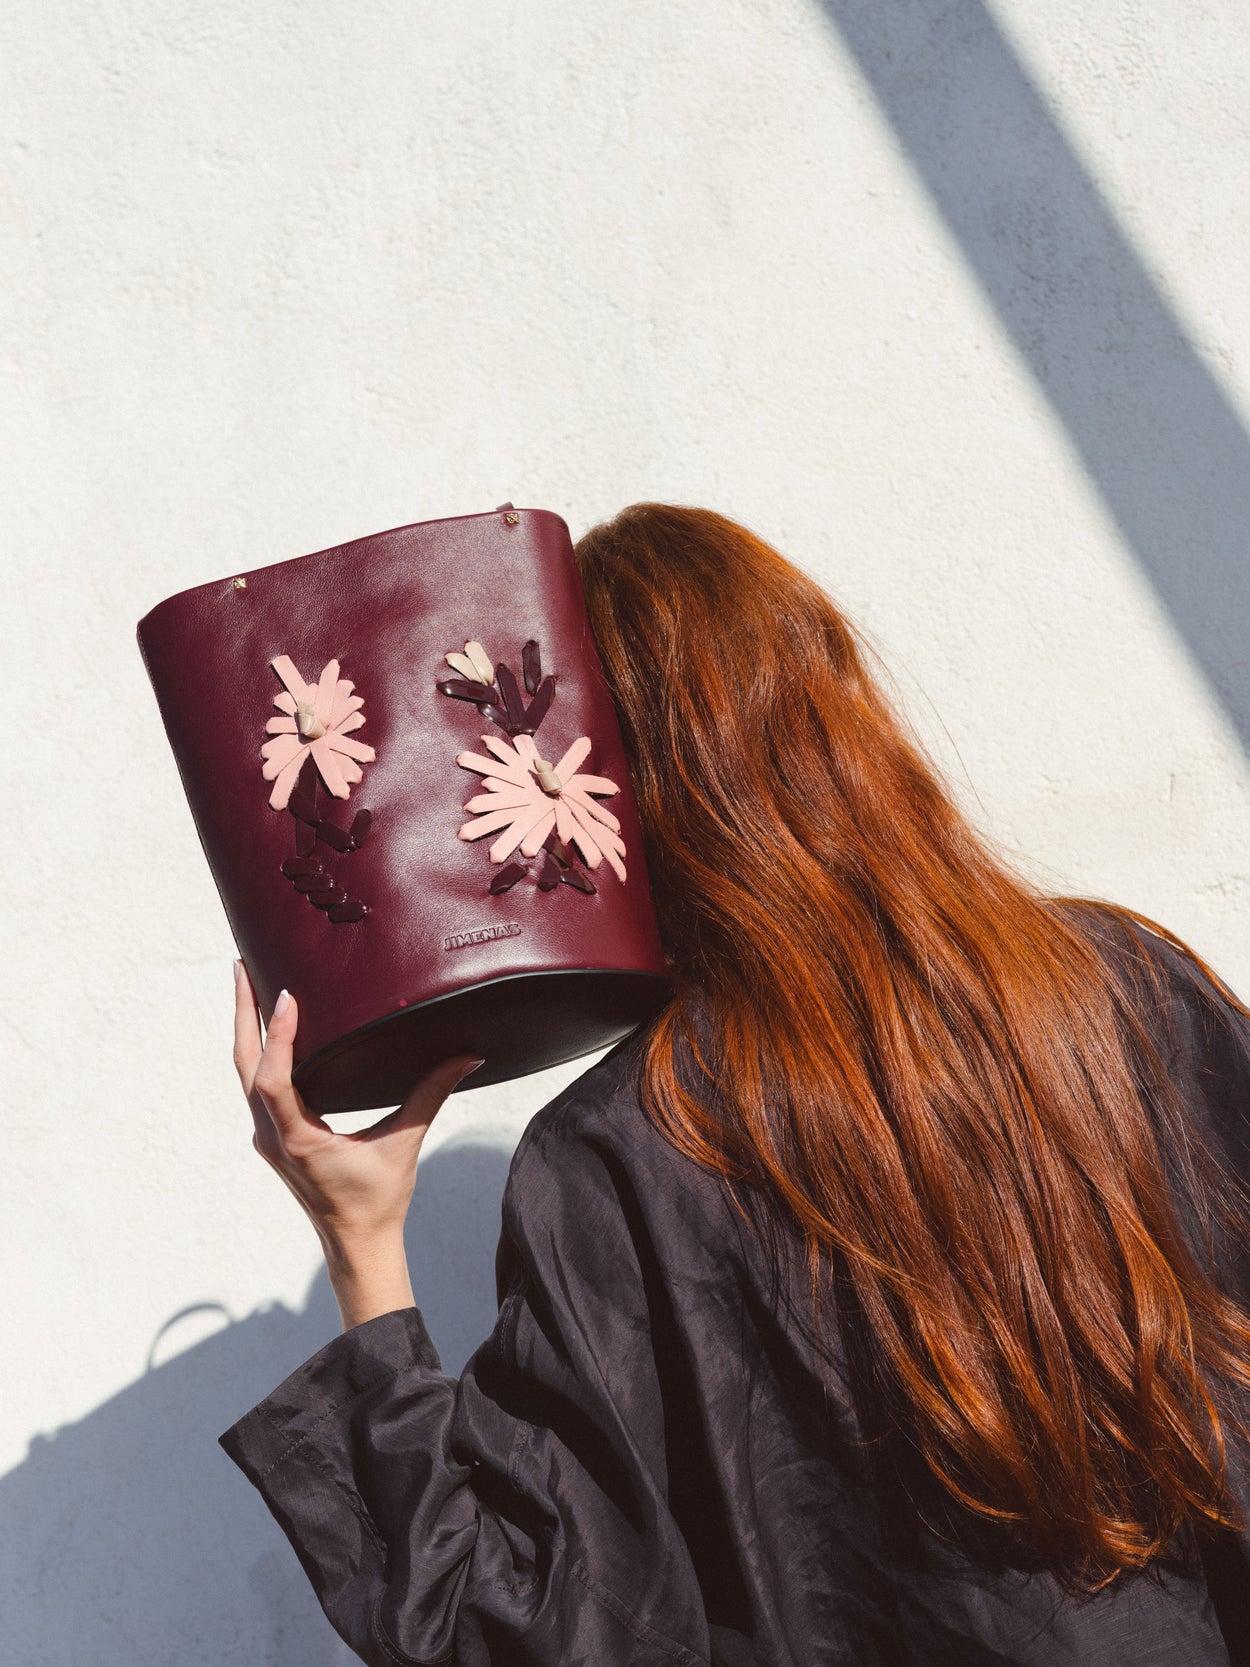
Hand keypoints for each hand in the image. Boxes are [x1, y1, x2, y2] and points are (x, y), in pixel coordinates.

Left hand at [232, 960, 484, 1326]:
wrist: (356, 1245)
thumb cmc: (377, 1201)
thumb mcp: (404, 1143)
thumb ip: (431, 1094)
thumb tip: (467, 1055)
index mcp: (297, 1138)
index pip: (272, 1079)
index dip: (276, 1037)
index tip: (286, 996)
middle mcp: (272, 1135)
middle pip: (245, 1066)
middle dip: (243, 1014)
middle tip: (243, 967)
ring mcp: (269, 1137)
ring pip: (246, 1075)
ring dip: (248, 1031)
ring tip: (251, 987)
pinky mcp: (275, 1138)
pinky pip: (258, 1087)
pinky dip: (261, 1053)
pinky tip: (272, 1032)